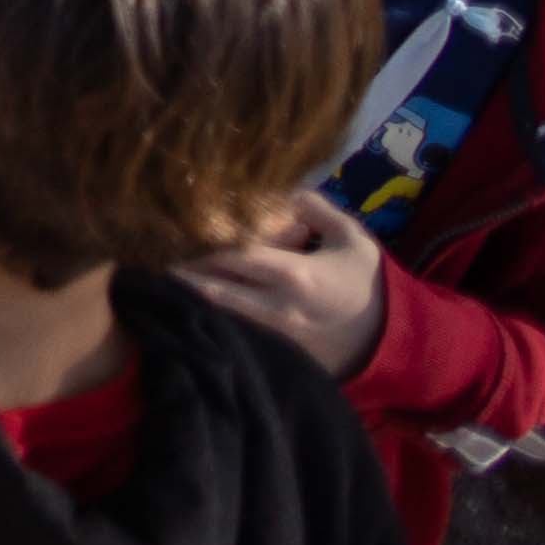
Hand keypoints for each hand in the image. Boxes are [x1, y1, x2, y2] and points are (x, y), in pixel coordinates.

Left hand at [174, 190, 387, 377]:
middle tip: (150, 259)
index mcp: (295, 275)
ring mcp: (275, 338)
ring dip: (192, 301)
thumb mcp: (350, 238)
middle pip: (215, 291)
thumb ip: (315, 208)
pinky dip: (214, 323)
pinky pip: (237, 336)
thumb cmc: (368, 284)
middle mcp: (278, 309)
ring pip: (220, 318)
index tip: (172, 232)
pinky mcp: (277, 356)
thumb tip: (281, 189)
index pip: (235, 256)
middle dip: (182, 276)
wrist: (393, 341)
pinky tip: (191, 312)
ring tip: (161, 284)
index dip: (201, 244)